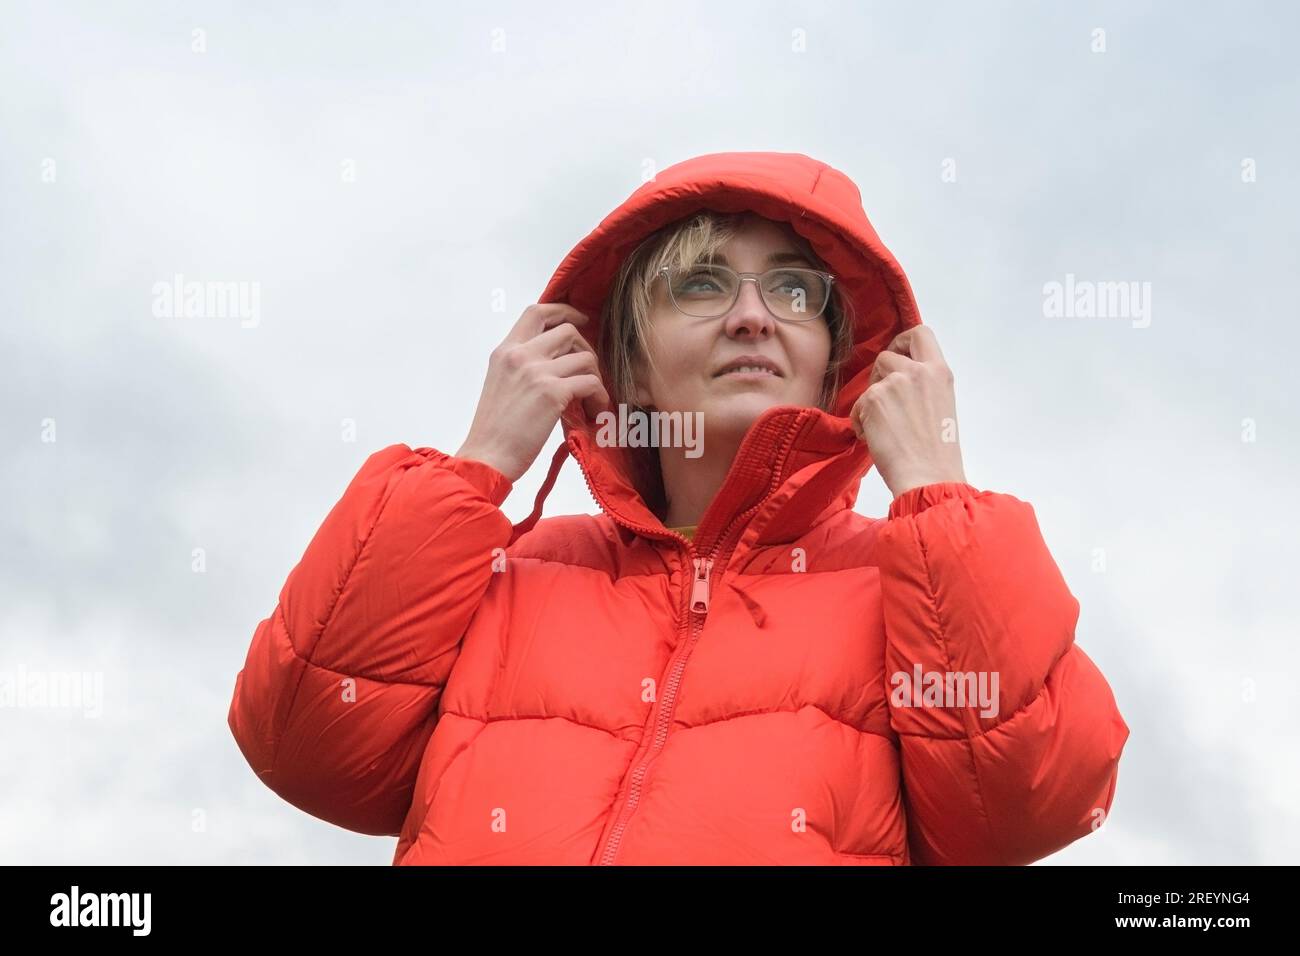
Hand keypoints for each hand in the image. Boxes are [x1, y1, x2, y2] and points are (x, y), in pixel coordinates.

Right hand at [455, 303, 610, 483]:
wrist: (487, 457)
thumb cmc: (494, 431)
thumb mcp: (500, 385)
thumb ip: (522, 367)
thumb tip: (555, 361)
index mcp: (504, 351)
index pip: (536, 311)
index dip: (563, 312)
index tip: (580, 321)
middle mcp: (519, 355)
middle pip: (568, 331)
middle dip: (586, 350)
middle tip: (588, 373)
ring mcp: (536, 372)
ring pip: (585, 357)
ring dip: (596, 378)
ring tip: (592, 399)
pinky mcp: (552, 393)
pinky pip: (591, 382)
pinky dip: (600, 397)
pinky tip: (596, 411)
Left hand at [849, 326, 967, 498]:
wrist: (928, 476)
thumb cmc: (936, 452)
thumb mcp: (940, 406)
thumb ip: (923, 386)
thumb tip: (898, 381)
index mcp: (939, 372)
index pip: (921, 333)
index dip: (903, 341)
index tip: (898, 355)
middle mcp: (918, 372)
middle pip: (887, 355)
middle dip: (880, 376)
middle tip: (886, 403)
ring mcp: (894, 383)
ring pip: (870, 382)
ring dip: (871, 401)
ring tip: (883, 427)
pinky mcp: (873, 399)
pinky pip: (858, 405)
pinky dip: (861, 422)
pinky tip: (876, 439)